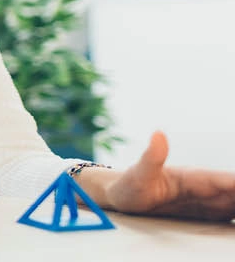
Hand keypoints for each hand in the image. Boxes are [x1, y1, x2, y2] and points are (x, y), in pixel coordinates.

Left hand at [101, 131, 234, 220]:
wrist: (123, 196)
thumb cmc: (129, 185)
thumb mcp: (138, 174)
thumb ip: (151, 157)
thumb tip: (158, 134)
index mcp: (196, 179)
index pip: (230, 181)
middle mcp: (208, 188)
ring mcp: (209, 201)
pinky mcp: (207, 212)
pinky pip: (233, 214)